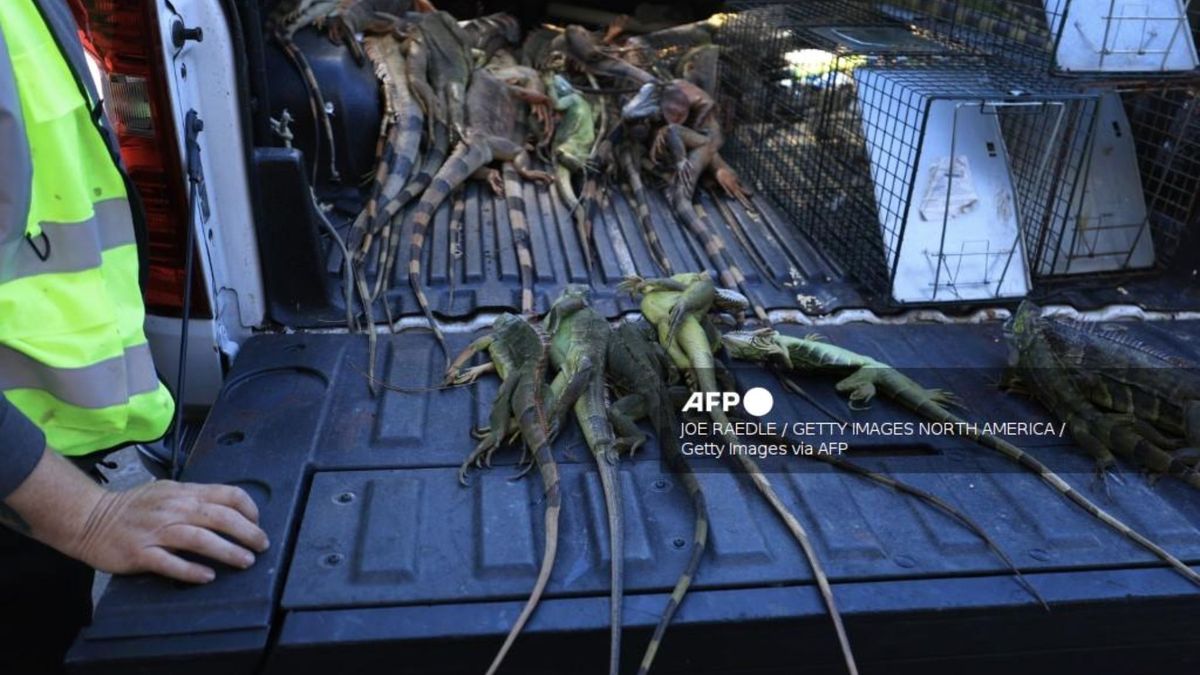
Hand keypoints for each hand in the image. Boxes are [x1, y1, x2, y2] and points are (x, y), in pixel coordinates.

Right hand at [4, 449, 268, 584]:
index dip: (248, 508)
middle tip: (261, 545)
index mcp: (184, 493)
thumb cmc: (133, 507)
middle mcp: (174, 509)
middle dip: (247, 532)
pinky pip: (170, 563)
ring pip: (200, 539)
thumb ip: (195, 497)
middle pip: (220, 517)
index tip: (257, 522)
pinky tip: (207, 577)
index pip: (227, 494)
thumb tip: (227, 507)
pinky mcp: (141, 553)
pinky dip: (191, 570)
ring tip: (245, 561)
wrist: (90, 518)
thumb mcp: (168, 491)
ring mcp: (157, 532)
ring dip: (227, 551)